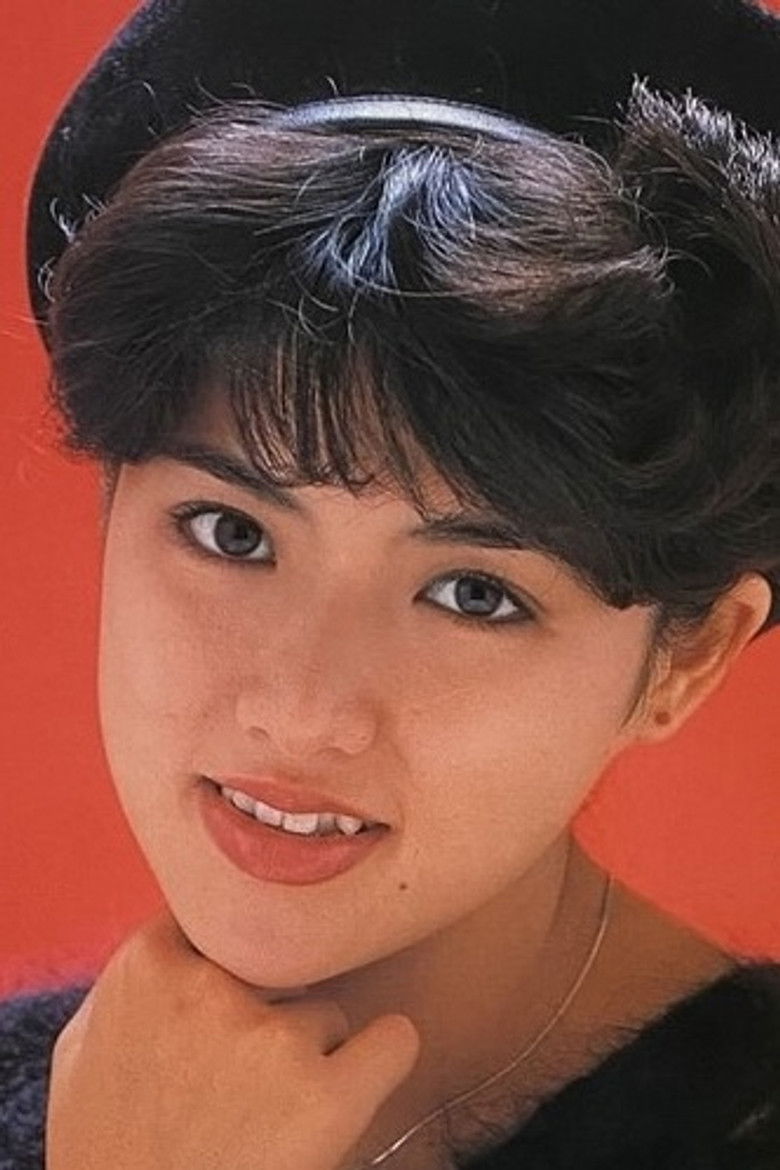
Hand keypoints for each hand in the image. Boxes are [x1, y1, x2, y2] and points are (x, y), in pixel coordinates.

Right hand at [45, 907, 420, 1169]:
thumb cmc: (101, 1149)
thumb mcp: (82, 1050)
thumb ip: (127, 984)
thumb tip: (177, 939)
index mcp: (146, 966)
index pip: (222, 915)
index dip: (235, 953)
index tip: (241, 982)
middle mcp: (212, 987)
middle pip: (280, 964)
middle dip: (271, 1006)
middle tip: (246, 1067)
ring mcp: (273, 1038)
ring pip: (327, 1012)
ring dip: (311, 1050)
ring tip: (274, 1108)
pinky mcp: (325, 1096)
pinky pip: (394, 1042)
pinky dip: (385, 1059)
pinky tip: (362, 1079)